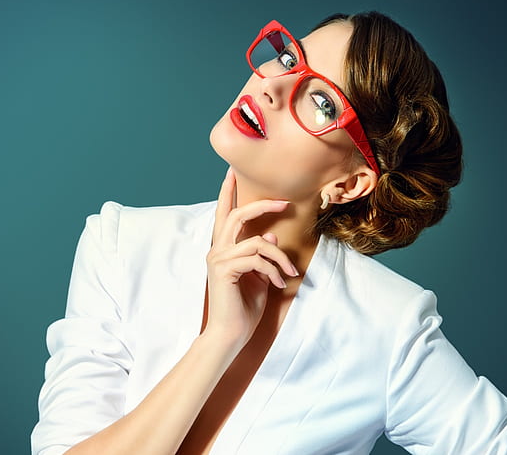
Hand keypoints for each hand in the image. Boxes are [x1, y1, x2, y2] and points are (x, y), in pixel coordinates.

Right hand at [203, 168, 298, 351]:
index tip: (232, 172)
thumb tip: (271, 237)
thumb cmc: (244, 308)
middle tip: (285, 202)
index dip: (227, 192)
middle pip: (237, 215)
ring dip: (279, 257)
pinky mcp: (225, 270)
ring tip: (290, 272)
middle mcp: (216, 250)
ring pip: (256, 241)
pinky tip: (278, 283)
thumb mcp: (259, 276)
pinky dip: (273, 270)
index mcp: (223, 249)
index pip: (223, 214)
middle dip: (262, 206)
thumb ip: (262, 256)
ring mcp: (218, 259)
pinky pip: (257, 259)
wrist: (230, 334)